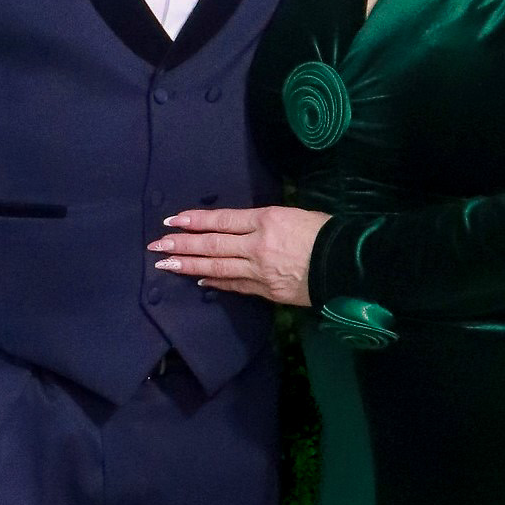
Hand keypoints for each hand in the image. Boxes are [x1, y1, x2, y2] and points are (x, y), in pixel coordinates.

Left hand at [151, 205, 329, 307]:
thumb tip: (242, 226)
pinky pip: (236, 285)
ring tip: (167, 264)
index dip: (195, 220)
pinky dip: (216, 282)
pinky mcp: (267, 291)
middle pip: (212, 245)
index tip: (172, 221)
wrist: (347, 265)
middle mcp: (257, 245)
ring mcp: (260, 271)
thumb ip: (266, 221)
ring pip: (218, 268)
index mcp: (266, 220)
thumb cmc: (325, 232)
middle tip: (157, 245)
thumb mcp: (294, 214)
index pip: (221, 220)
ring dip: (190, 266)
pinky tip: (200, 280)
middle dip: (182, 244)